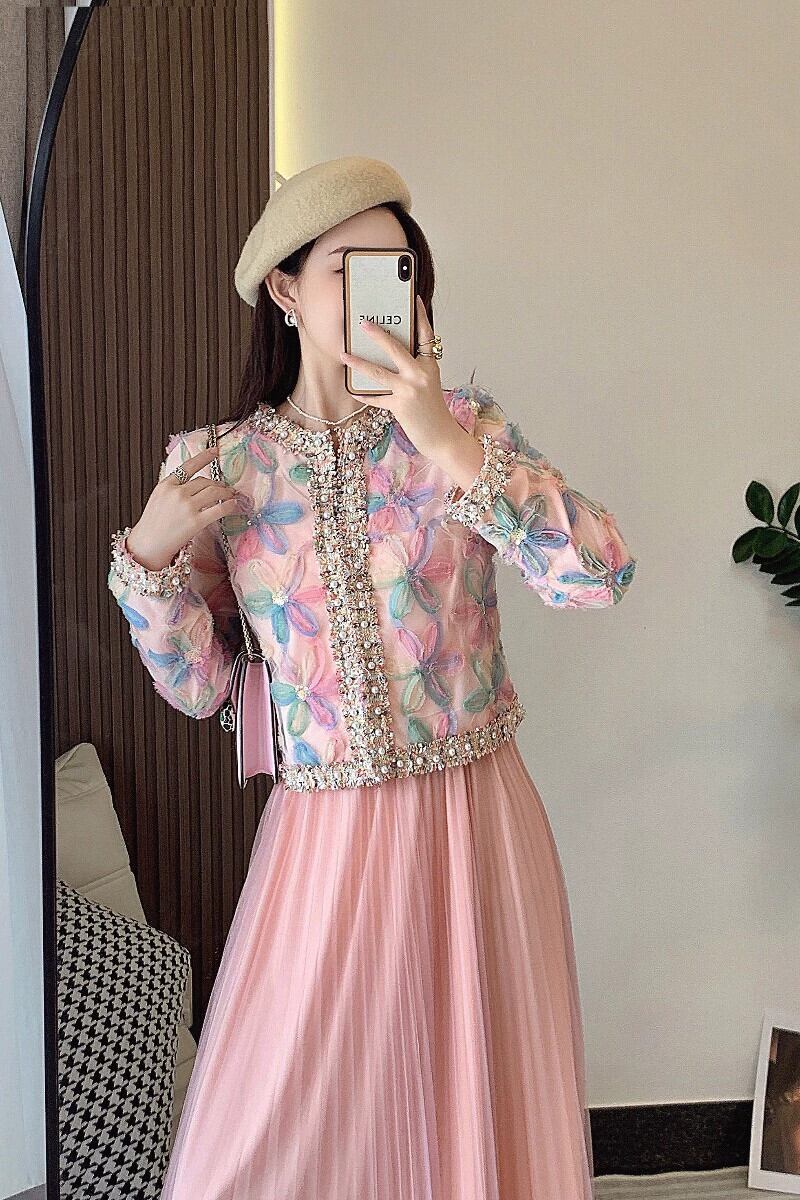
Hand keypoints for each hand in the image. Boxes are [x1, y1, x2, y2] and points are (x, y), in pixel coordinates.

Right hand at [126, 444, 240, 570]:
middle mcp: (177, 493)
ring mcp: (187, 507)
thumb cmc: (152, 525)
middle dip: (218, 484)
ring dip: (226, 493)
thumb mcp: (158, 498)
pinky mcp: (196, 521)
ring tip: (230, 496)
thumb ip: (174, 489)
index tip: (214, 451)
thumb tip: (195, 485)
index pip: (188, 465)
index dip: (204, 456)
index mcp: (166, 485)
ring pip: (214, 492)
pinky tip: (232, 505)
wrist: (147, 545)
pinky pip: (219, 509)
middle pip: (205, 481)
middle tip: (226, 488)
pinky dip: (229, 505)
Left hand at [339, 294, 460, 458]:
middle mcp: (421, 374)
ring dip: (358, 363)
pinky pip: (376, 397)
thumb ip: (414, 368)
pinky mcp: (400, 406)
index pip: (426, 335)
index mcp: (430, 365)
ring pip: (379, 372)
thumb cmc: (433, 410)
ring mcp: (410, 390)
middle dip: (378, 334)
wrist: (442, 436)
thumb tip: (388, 355)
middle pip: (396, 348)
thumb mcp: (429, 383)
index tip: (414, 299)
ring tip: (344, 355)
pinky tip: (353, 390)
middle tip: (363, 323)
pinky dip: (364, 394)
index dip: (420, 316)